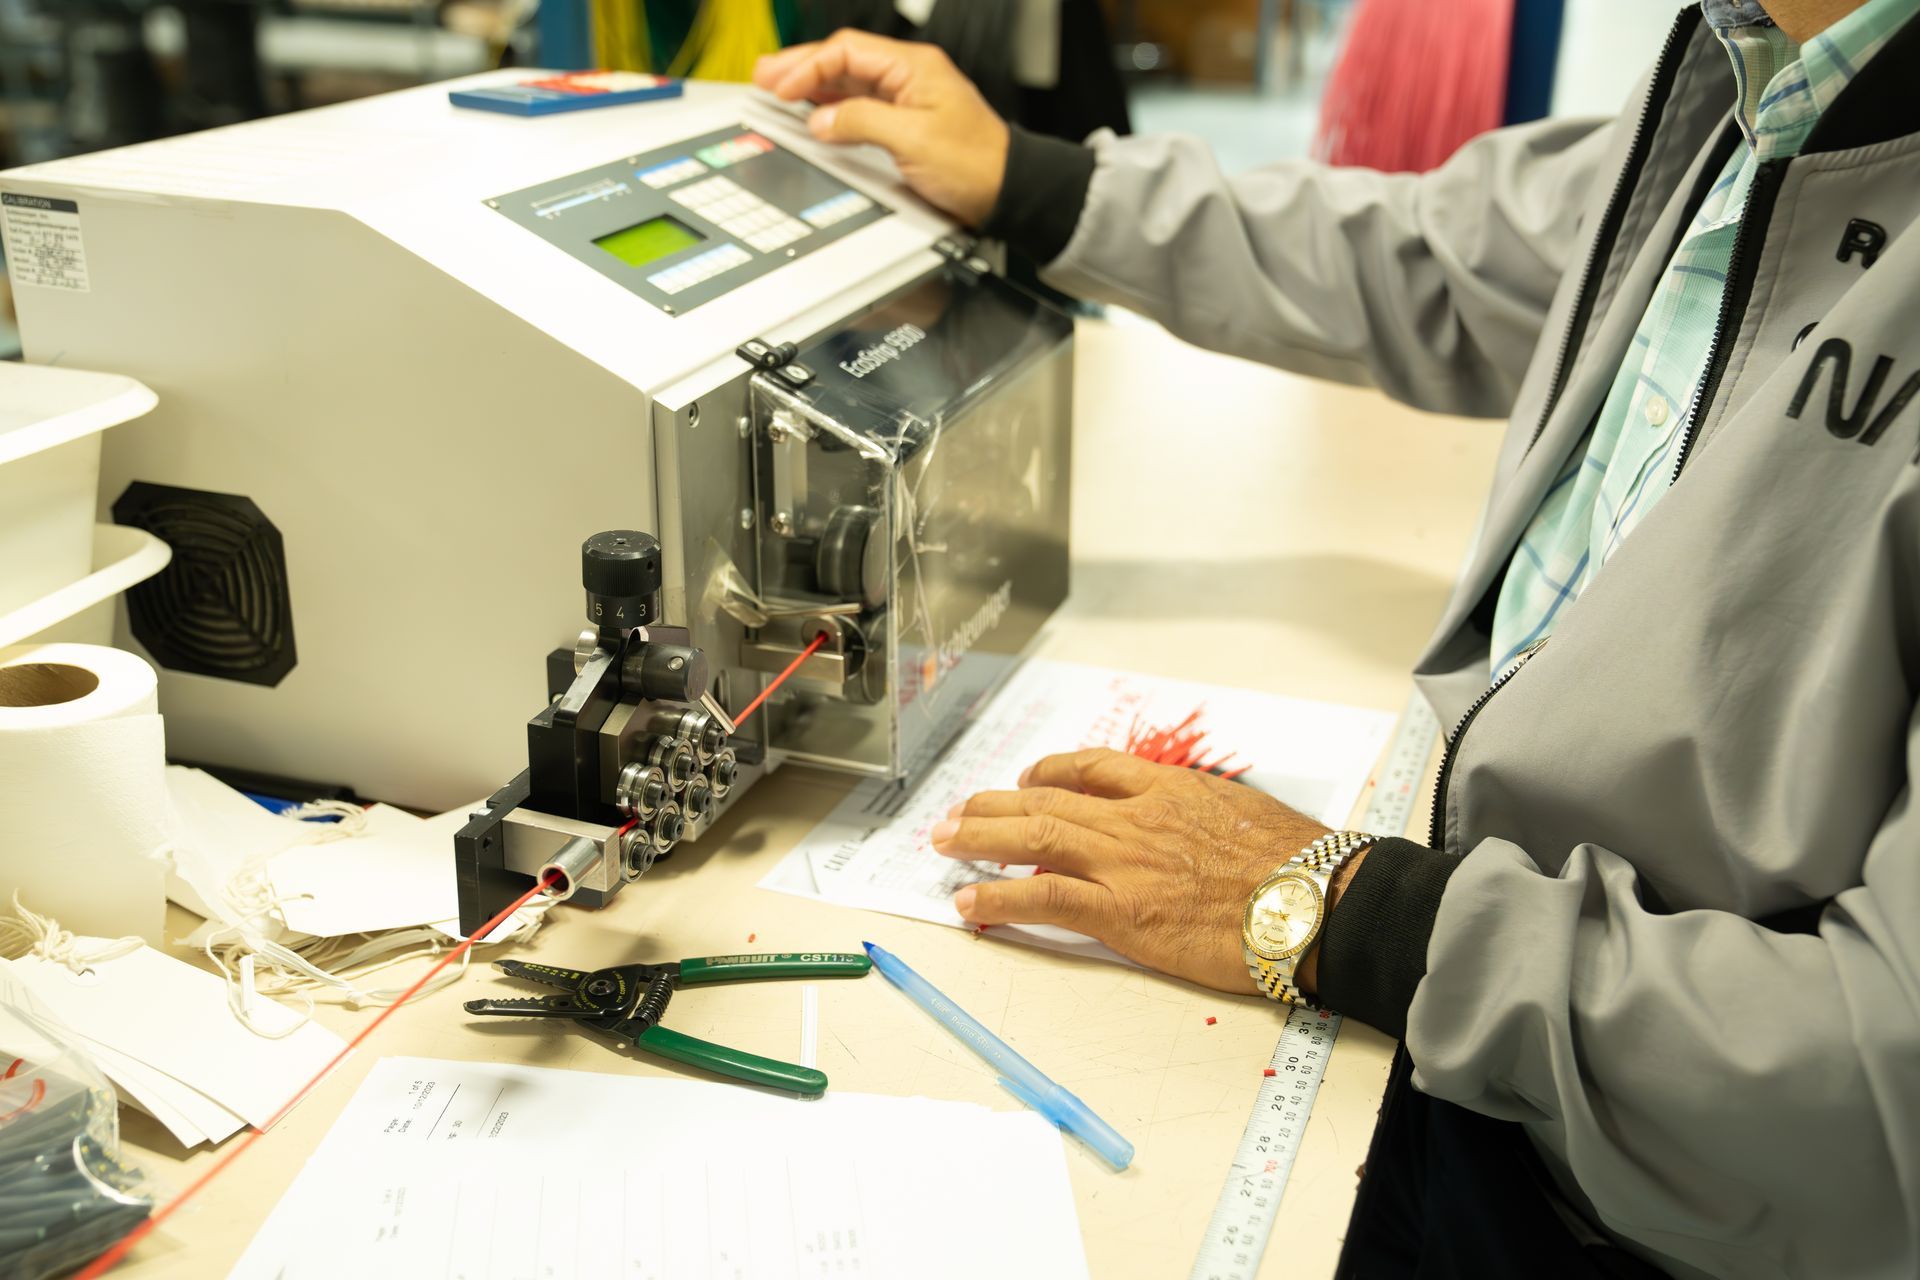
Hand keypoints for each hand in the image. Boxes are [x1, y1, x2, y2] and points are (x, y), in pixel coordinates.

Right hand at [753, 29, 1009, 225]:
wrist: (1008, 192)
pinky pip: (859, 107)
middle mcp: (909, 76)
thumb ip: (862, 122)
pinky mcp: (905, 123)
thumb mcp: (913, 140)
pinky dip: (831, 109)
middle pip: (844, 61)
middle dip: (801, 68)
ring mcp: (906, 99)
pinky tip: (812, 116)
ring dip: (812, 87)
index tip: (781, 86)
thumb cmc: (976, 164)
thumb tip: (822, 120)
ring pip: (848, 82)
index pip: (848, 51)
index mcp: (914, 67)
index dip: (809, 66)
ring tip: (777, 92)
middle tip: (764, 76)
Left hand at [931, 749, 1362, 994]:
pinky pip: (1042, 897)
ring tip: (942, 844)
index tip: (1030, 778)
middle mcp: (1137, 818)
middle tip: (957, 813)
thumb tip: (1194, 830)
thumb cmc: (1300, 866)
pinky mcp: (1121, 912)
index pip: (1094, 768)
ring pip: (1032, 836)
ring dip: (978, 838)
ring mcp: (1124, 863)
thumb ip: (1205, 817)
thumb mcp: (1247, 817)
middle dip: (994, 804)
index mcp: (1171, 789)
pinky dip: (997, 897)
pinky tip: (968, 902)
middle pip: (1047, 798)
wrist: (1318, 903)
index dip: (1051, 771)